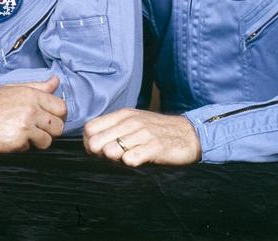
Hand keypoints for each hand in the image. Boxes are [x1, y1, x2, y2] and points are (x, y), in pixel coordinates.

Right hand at [0, 75, 66, 152]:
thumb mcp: (11, 89)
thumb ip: (36, 86)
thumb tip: (56, 81)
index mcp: (30, 94)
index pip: (62, 107)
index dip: (56, 115)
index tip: (46, 118)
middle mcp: (30, 109)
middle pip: (59, 126)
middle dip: (49, 130)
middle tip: (33, 128)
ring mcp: (25, 126)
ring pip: (48, 140)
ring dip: (37, 140)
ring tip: (20, 133)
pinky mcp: (17, 142)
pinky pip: (31, 149)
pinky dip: (23, 147)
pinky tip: (9, 138)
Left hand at [83, 108, 201, 165]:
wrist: (189, 133)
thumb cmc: (156, 130)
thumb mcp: (133, 123)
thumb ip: (114, 129)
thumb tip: (91, 145)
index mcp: (122, 115)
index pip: (90, 128)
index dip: (89, 142)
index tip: (97, 151)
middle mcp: (130, 122)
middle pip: (97, 141)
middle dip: (99, 154)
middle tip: (110, 158)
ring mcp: (143, 134)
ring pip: (111, 151)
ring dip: (114, 160)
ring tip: (124, 159)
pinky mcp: (155, 147)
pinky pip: (131, 159)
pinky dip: (130, 163)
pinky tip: (137, 161)